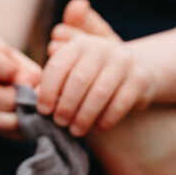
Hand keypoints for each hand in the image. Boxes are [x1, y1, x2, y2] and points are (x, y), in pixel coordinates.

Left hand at [38, 15, 156, 135]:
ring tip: (76, 130)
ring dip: (85, 116)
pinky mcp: (141, 78)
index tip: (44, 110)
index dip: (48, 90)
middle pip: (78, 80)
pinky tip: (98, 127)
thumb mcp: (74, 70)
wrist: (137, 69)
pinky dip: (107, 119)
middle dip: (66, 106)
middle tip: (60, 123)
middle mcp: (102, 48)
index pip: (58, 66)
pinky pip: (120, 103)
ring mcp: (123, 61)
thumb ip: (54, 79)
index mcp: (79, 44)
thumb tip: (35, 93)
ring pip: (99, 93)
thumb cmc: (94, 75)